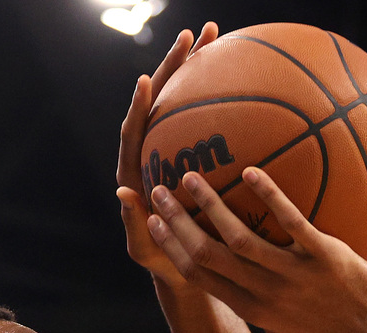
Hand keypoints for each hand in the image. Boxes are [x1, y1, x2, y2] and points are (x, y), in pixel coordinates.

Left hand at [117, 23, 217, 287]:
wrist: (182, 263)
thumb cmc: (161, 260)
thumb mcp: (145, 247)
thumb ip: (132, 221)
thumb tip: (121, 191)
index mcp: (136, 170)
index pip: (134, 130)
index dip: (139, 106)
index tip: (146, 81)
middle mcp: (155, 150)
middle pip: (161, 100)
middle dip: (175, 65)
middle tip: (193, 36)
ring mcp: (179, 149)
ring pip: (186, 101)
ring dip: (200, 68)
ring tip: (217, 36)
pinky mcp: (200, 154)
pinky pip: (211, 121)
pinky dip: (224, 97)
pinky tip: (245, 77)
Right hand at [146, 167, 366, 332]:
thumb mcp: (288, 328)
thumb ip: (263, 305)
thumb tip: (246, 284)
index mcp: (252, 309)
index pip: (198, 275)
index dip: (171, 247)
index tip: (153, 221)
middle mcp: (264, 293)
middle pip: (206, 254)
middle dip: (178, 222)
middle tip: (161, 190)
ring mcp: (293, 276)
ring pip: (238, 238)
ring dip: (210, 205)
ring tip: (192, 177)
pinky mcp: (324, 258)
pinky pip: (291, 222)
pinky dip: (269, 196)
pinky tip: (252, 171)